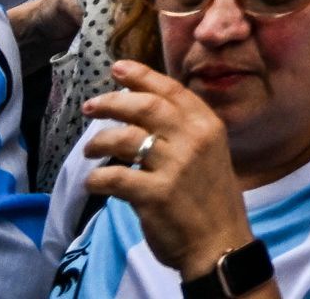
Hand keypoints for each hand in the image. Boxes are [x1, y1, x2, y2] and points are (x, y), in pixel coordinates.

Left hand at [83, 60, 254, 279]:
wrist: (219, 241)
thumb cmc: (211, 197)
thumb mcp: (210, 153)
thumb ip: (184, 131)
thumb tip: (143, 111)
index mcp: (208, 125)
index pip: (172, 90)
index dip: (142, 76)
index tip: (117, 69)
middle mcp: (194, 139)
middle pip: (145, 107)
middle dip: (112, 102)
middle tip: (90, 106)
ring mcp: (175, 166)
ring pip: (124, 138)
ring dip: (98, 142)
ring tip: (90, 150)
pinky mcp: (155, 194)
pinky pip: (114, 177)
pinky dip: (96, 179)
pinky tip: (93, 183)